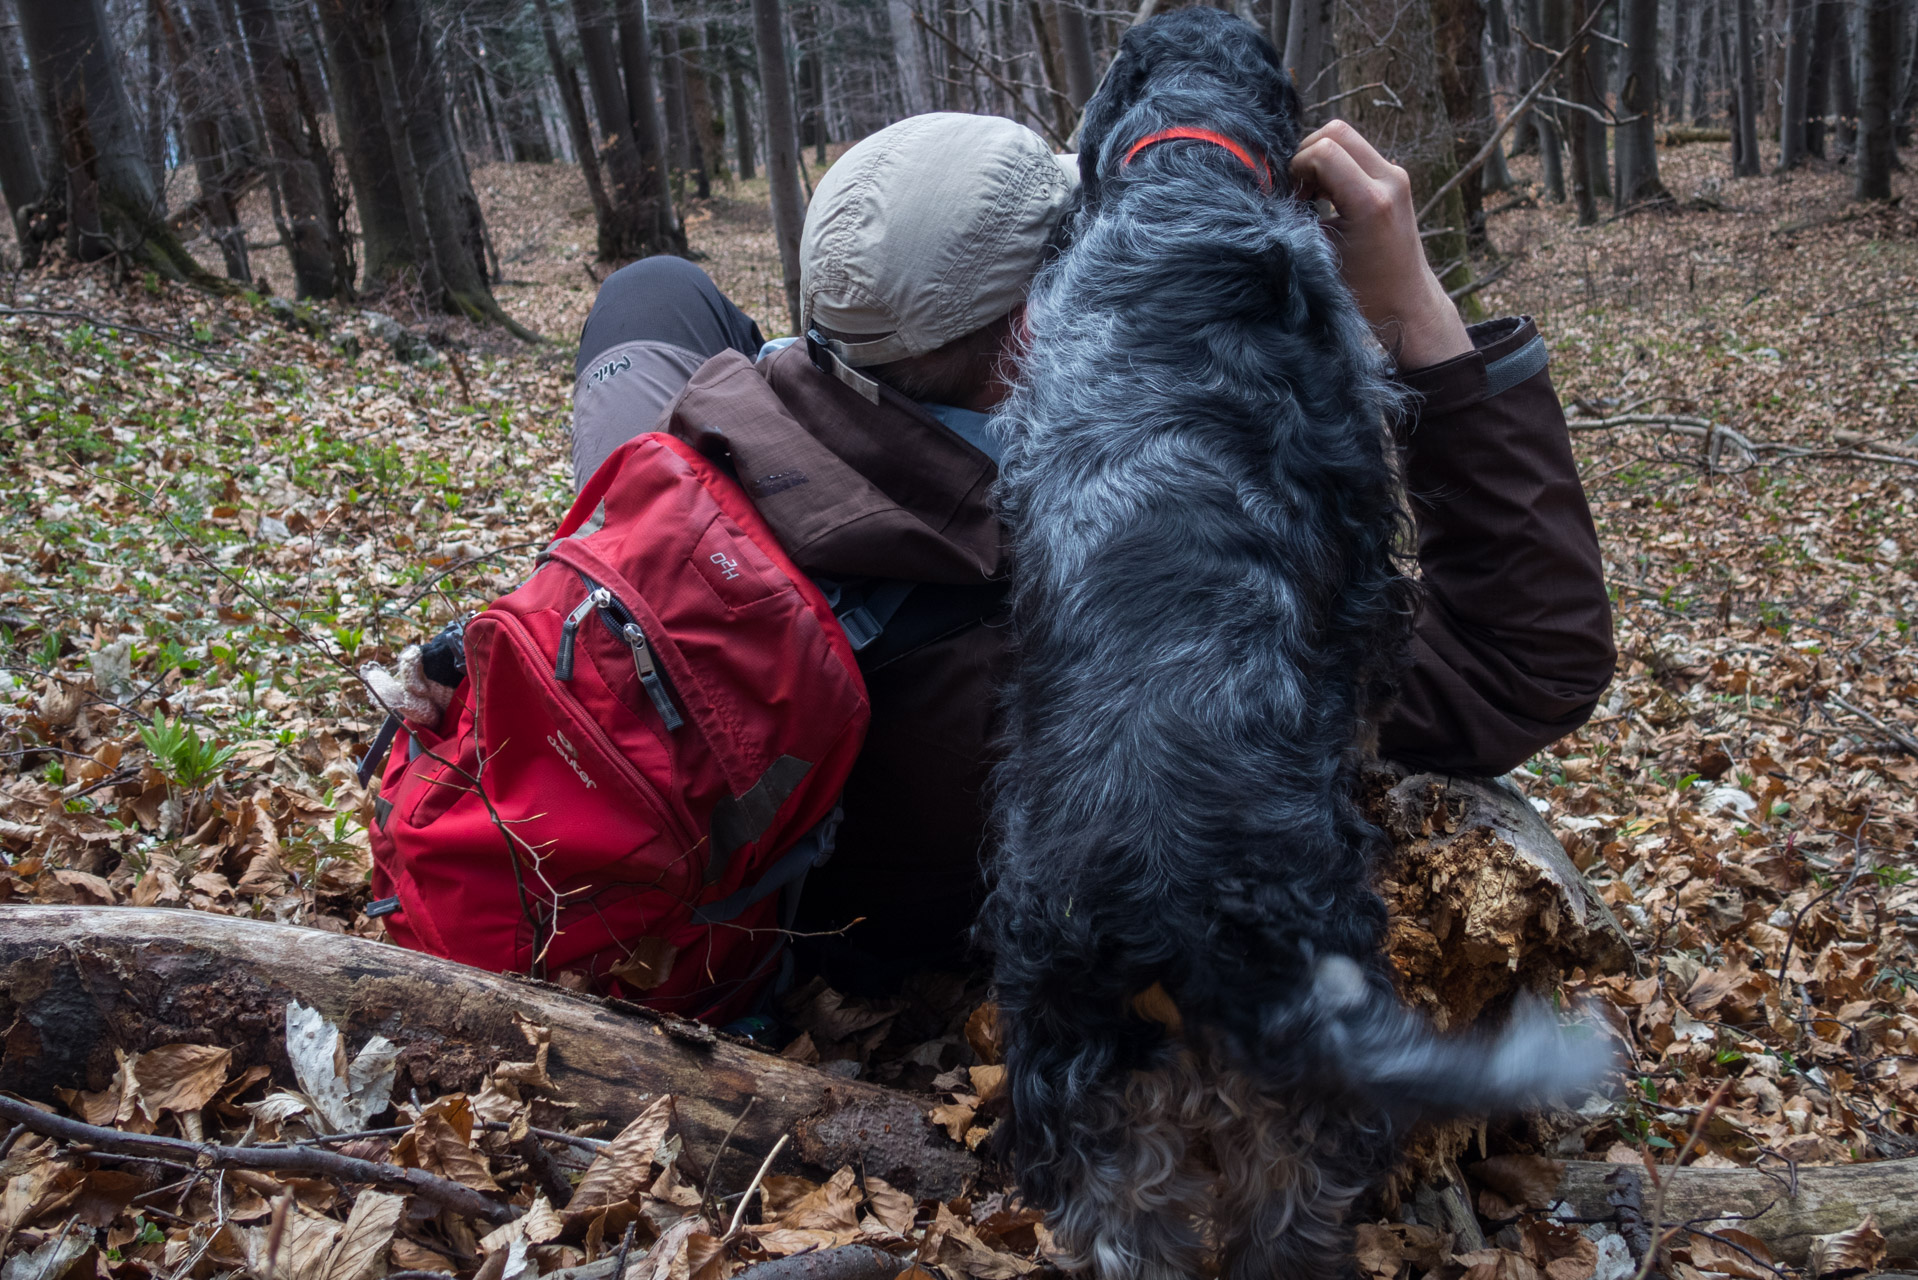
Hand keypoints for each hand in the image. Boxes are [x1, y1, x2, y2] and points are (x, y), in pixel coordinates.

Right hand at [1290, 120, 1472, 371]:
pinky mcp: (1394, 178)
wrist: (1407, 301)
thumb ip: (1299, 219)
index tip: (1292, 198)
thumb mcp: (1322, 256)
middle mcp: (1389, 180)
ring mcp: (1395, 175)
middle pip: (1335, 132)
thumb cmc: (1364, 291)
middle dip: (1306, 156)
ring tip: (1314, 196)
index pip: (1323, 151)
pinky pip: (1355, 152)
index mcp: (1371, 201)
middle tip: (1301, 192)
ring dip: (1320, 159)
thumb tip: (1272, 195)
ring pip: (1344, 137)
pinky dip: (1334, 166)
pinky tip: (1328, 198)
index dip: (1296, 168)